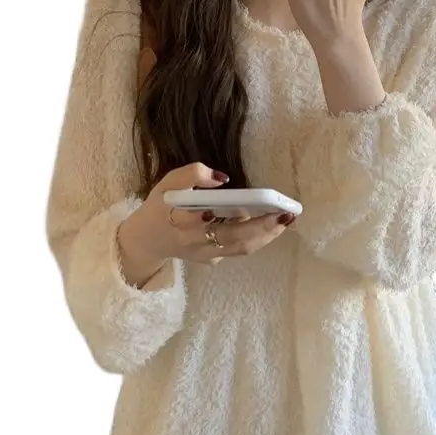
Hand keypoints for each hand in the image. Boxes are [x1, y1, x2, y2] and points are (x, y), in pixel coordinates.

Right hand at [117, 162, 294, 282]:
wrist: (149, 240)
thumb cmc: (161, 207)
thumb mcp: (168, 183)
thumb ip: (191, 175)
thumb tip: (221, 178)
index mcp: (180, 221)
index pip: (205, 218)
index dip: (228, 213)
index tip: (255, 203)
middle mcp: (194, 242)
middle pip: (233, 238)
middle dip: (262, 227)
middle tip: (286, 213)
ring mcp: (205, 254)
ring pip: (241, 248)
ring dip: (266, 235)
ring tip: (286, 219)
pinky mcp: (212, 259)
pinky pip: (238, 250)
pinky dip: (258, 238)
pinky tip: (272, 225)